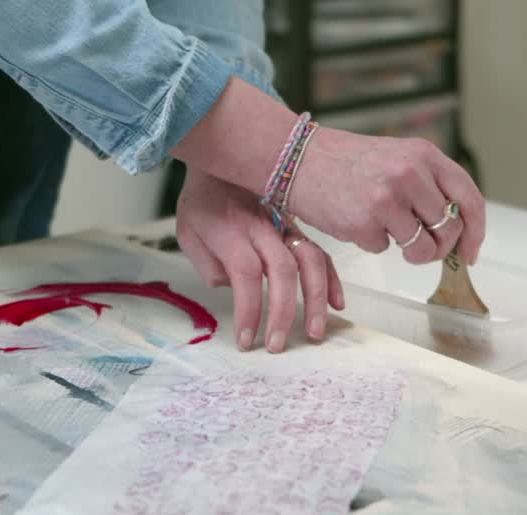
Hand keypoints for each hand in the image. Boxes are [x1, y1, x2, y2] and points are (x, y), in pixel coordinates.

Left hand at [176, 169, 345, 352]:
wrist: (222, 158)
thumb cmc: (203, 202)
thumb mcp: (188, 232)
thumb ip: (208, 264)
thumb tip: (232, 288)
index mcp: (232, 231)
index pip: (245, 275)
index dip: (248, 310)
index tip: (246, 340)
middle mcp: (263, 228)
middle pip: (282, 271)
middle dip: (282, 313)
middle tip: (277, 345)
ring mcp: (285, 227)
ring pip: (310, 262)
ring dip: (316, 299)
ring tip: (314, 332)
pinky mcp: (298, 228)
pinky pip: (321, 252)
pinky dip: (332, 279)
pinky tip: (337, 304)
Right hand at [287, 128, 485, 265]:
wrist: (297, 158)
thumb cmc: (348, 162)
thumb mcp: (397, 157)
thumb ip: (429, 183)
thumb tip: (456, 227)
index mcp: (424, 155)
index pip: (469, 198)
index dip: (476, 231)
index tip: (471, 252)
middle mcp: (410, 175)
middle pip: (449, 230)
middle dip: (439, 247)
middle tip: (422, 247)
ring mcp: (387, 200)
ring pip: (422, 248)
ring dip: (410, 252)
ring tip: (388, 235)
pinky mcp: (363, 224)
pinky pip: (384, 250)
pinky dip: (373, 243)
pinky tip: (356, 220)